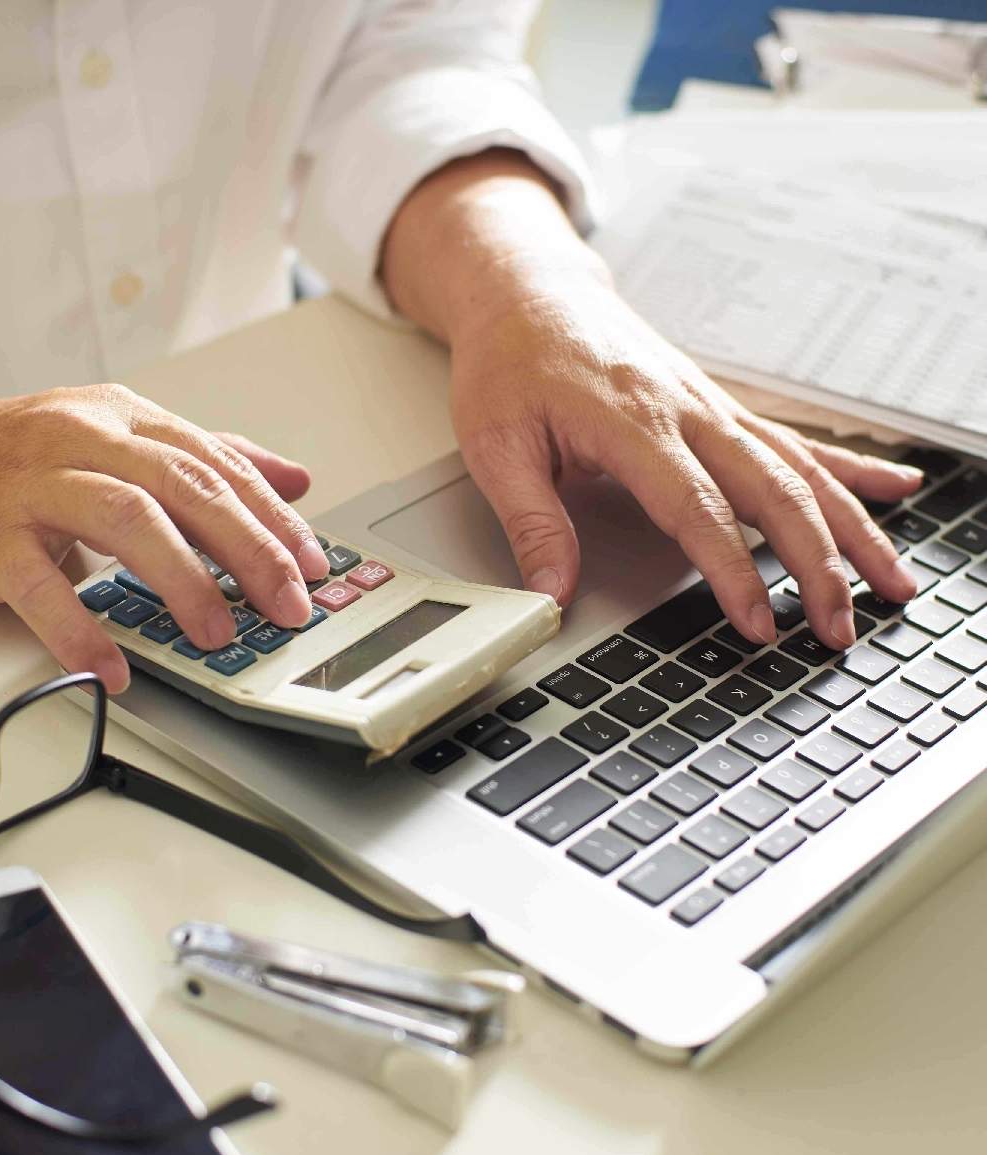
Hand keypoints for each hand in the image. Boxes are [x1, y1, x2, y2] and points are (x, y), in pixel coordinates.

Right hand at [0, 383, 328, 690]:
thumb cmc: (6, 462)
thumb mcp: (113, 443)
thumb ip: (202, 461)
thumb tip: (292, 478)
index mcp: (119, 417)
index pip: (215, 464)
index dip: (272, 517)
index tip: (314, 565)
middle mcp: (78, 438)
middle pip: (183, 487)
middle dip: (248, 549)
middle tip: (287, 604)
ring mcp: (27, 484)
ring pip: (124, 518)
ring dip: (182, 580)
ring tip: (216, 633)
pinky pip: (38, 585)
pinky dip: (81, 630)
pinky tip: (114, 667)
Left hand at [447, 265, 921, 647]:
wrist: (529, 293)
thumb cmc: (509, 363)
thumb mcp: (494, 446)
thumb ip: (530, 522)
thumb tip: (552, 593)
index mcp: (631, 421)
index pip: (697, 508)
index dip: (733, 571)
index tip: (760, 624)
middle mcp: (687, 410)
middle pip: (772, 490)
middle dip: (816, 564)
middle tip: (839, 627)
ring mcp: (711, 405)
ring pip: (799, 469)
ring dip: (850, 527)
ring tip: (891, 580)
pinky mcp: (719, 405)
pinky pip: (795, 440)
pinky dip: (848, 468)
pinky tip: (895, 489)